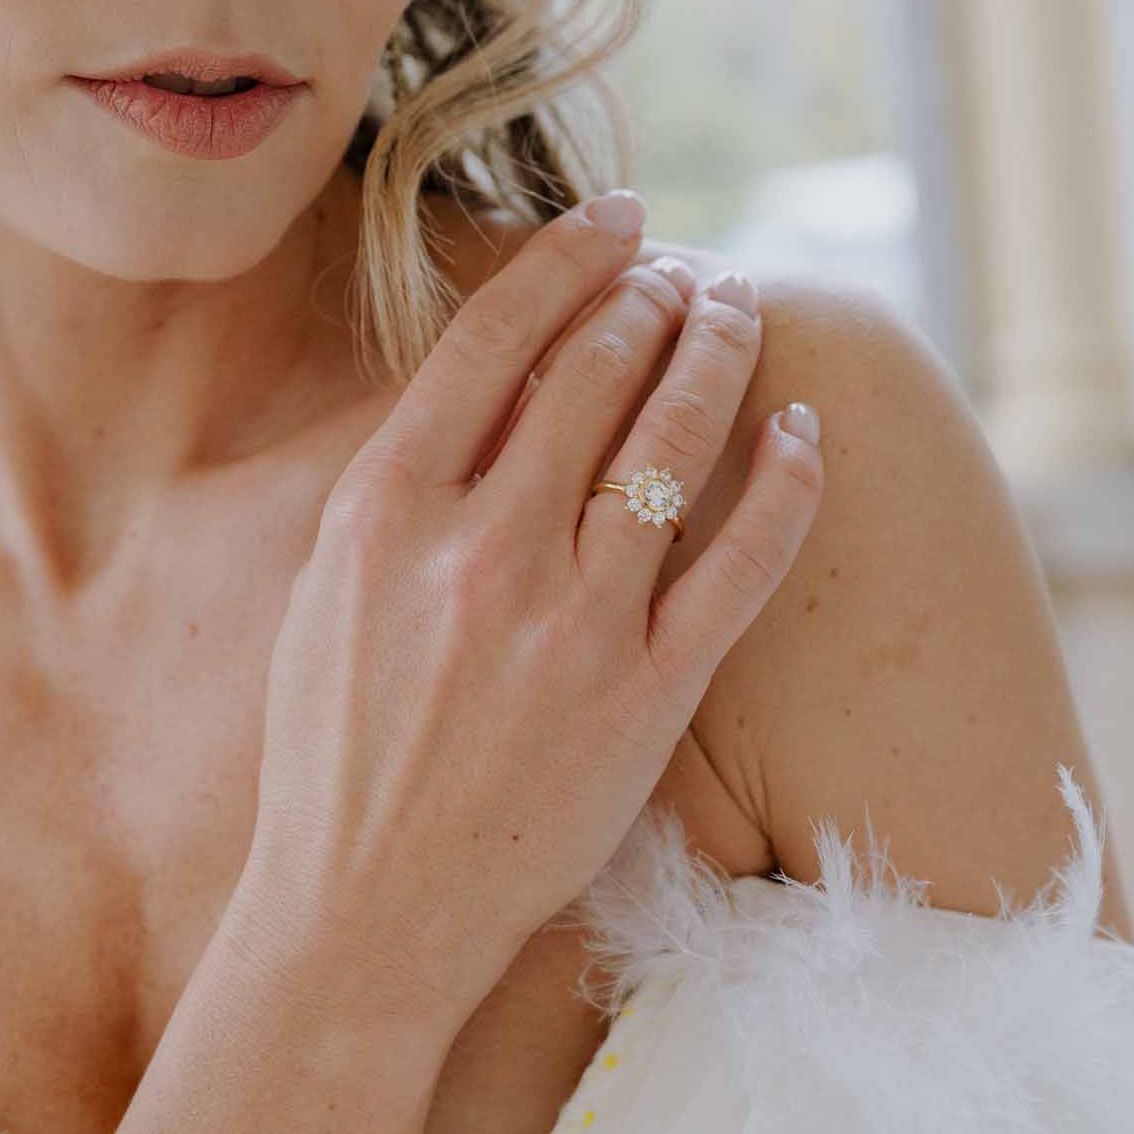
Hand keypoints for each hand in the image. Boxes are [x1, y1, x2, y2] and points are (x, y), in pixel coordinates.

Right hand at [241, 190, 824, 1021]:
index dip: (567, 258)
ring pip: (676, 443)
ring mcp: (572, 624)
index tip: (615, 219)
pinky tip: (806, 427)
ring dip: (718, 353)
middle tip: (685, 269)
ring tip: (738, 309)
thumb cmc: (333, 751)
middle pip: (598, 372)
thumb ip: (406, 485)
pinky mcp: (646, 696)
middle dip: (654, 295)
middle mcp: (482, 551)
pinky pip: (742, 563)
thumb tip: (504, 380)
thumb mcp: (328, 593)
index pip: (494, 339)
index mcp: (385, 513)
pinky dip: (787, 481)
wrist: (364, 914)